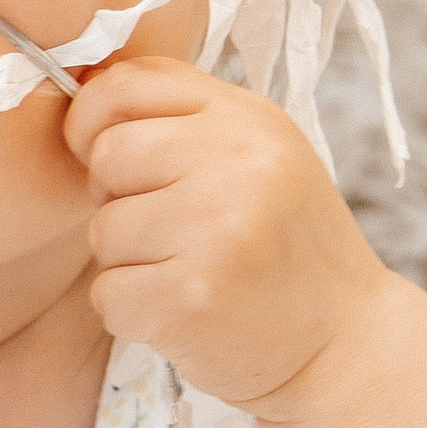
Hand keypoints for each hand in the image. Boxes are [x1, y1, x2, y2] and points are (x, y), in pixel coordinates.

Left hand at [64, 56, 395, 417]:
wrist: (346, 344)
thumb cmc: (286, 248)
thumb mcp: (260, 157)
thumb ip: (184, 122)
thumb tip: (80, 107)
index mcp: (248, 118)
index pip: (126, 83)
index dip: (93, 120)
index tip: (106, 159)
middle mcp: (237, 163)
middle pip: (108, 156)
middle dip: (117, 200)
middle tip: (170, 232)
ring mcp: (216, 231)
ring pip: (103, 231)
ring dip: (129, 263)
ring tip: (191, 275)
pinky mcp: (190, 300)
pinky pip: (107, 295)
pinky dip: (133, 314)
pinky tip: (185, 314)